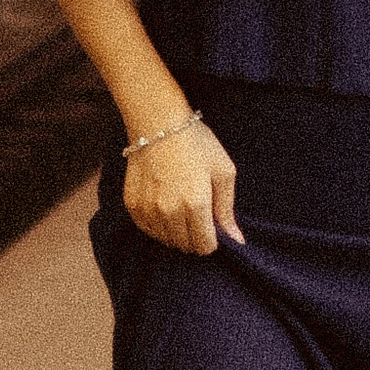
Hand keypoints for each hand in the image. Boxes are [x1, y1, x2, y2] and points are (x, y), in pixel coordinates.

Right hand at [123, 120, 241, 255]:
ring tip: (181, 207)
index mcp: (196, 204)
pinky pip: (148, 229)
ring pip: (166, 240)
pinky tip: (165, 207)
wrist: (158, 123)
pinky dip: (158, 225)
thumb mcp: (223, 171)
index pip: (204, 246)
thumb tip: (236, 240)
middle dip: (195, 237)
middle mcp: (169, 211)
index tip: (212, 228)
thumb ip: (227, 210)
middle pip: (185, 245)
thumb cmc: (196, 144)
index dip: (212, 241)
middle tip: (198, 214)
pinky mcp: (132, 205)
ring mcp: (148, 209)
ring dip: (177, 232)